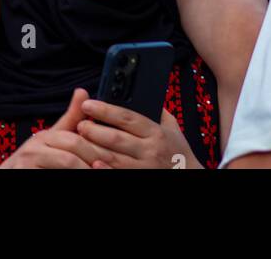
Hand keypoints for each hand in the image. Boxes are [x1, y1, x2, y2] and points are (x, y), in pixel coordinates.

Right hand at [0, 89, 116, 169]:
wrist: (8, 175)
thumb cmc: (31, 162)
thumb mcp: (51, 139)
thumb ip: (70, 119)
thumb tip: (82, 91)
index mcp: (45, 136)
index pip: (76, 138)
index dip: (96, 148)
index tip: (111, 157)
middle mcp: (35, 147)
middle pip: (72, 154)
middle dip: (92, 162)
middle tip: (106, 168)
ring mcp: (28, 162)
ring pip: (66, 163)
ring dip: (84, 170)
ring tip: (96, 172)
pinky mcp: (25, 173)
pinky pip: (53, 174)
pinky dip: (71, 177)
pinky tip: (79, 178)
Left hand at [77, 98, 191, 168]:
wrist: (190, 177)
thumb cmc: (179, 152)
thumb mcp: (172, 128)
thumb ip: (157, 110)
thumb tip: (143, 91)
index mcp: (156, 132)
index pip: (127, 117)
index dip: (105, 110)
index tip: (88, 104)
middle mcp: (150, 150)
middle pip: (116, 138)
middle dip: (94, 130)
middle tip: (80, 123)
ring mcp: (144, 168)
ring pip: (113, 158)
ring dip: (94, 148)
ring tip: (80, 140)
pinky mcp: (140, 179)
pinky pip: (118, 174)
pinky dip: (104, 169)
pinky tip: (92, 163)